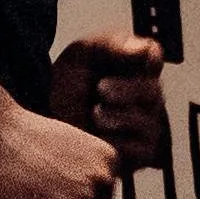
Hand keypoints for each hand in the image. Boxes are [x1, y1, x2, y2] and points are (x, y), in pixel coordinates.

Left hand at [50, 32, 166, 170]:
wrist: (46, 117)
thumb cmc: (68, 83)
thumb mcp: (82, 55)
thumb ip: (110, 46)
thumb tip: (141, 49)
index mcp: (134, 66)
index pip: (154, 56)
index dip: (148, 57)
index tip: (131, 60)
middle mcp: (145, 95)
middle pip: (152, 90)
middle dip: (127, 89)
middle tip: (100, 89)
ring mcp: (145, 124)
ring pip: (148, 122)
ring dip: (120, 116)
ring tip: (95, 114)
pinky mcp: (138, 152)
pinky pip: (140, 149)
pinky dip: (119, 142)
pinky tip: (99, 138)